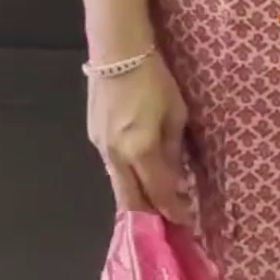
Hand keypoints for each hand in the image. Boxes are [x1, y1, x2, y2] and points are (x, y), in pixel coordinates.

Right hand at [87, 50, 191, 223]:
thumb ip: (173, 150)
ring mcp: (101, 148)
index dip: (174, 210)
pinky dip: (127, 179)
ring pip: (119, 187)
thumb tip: (177, 178)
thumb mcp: (176, 114)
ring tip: (155, 207)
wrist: (116, 53)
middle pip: (132, 201)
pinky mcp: (93, 138)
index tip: (186, 222)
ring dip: (137, 201)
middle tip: (167, 227)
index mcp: (141, 150)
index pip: (159, 192)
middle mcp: (117, 156)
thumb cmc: (154, 79)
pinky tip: (139, 177)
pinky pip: (112, 169)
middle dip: (150, 218)